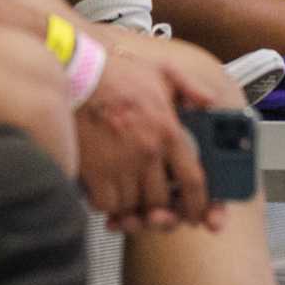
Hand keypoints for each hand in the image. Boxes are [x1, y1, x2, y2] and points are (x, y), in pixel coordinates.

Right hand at [73, 42, 223, 232]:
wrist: (76, 74)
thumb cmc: (116, 72)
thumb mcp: (163, 70)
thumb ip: (190, 87)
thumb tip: (208, 101)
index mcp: (168, 130)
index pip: (192, 179)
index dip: (199, 204)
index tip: (197, 213)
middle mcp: (147, 152)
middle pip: (162, 200)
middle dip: (162, 210)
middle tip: (156, 210)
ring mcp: (120, 164)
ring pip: (134, 206)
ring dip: (134, 208)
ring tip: (131, 199)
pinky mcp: (94, 172)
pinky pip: (106, 205)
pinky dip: (108, 205)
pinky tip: (108, 193)